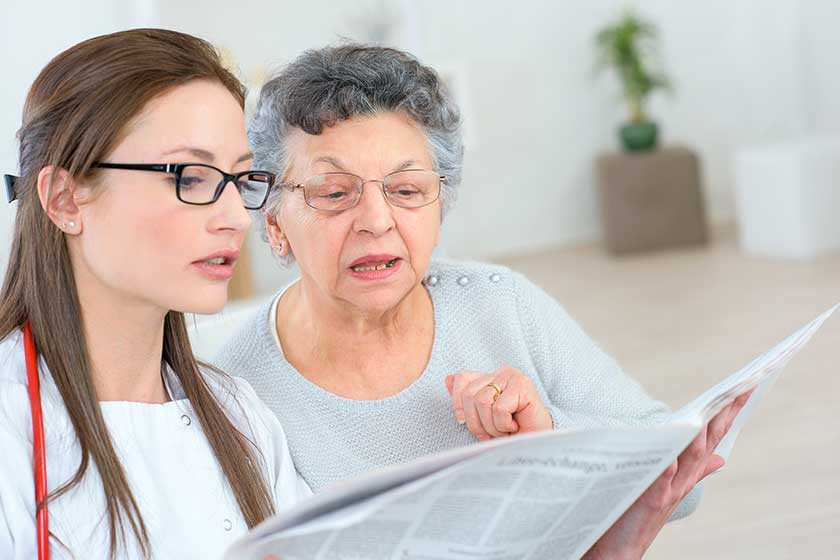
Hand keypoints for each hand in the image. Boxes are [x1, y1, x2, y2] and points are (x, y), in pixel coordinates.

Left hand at [444, 367, 553, 440]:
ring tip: (505, 430)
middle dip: (476, 422)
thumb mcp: (481, 418)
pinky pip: (499, 408)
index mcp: (489, 378)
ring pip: (482, 401)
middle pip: (469, 394)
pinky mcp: (523, 385)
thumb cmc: (511, 433)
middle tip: (491, 433)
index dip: (458, 403)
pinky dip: (504, 424)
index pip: (461, 379)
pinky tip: (514, 426)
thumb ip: (465, 399)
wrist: (537, 445)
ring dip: (492, 425)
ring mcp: (512, 377)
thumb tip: (448, 379)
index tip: (466, 422)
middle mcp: (500, 373)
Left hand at [583, 389, 752, 559]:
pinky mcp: (647, 504)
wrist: (617, 552)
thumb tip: (720, 457)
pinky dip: (665, 468)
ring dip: (697, 437)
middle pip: (706, 442)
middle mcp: (681, 481)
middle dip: (723, 415)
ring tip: (705, 412)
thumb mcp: (669, 489)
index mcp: (685, 473)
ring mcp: (667, 493)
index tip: (745, 386)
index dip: (729, 412)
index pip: (712, 436)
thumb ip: (694, 471)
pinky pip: (659, 483)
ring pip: (688, 461)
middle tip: (739, 388)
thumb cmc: (638, 516)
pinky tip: (668, 454)